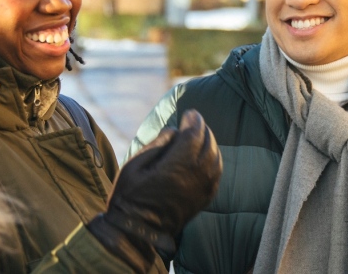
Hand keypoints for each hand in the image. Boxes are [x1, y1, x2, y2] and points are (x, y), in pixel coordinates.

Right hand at [87, 110, 221, 270]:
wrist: (138, 232)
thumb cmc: (131, 196)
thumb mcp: (135, 164)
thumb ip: (158, 144)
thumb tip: (174, 130)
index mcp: (178, 165)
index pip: (194, 134)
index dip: (193, 120)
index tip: (188, 113)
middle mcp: (196, 176)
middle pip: (208, 143)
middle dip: (202, 129)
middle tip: (193, 121)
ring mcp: (203, 189)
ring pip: (216, 157)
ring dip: (210, 143)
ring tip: (199, 135)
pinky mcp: (204, 199)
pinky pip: (216, 173)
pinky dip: (214, 159)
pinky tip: (205, 155)